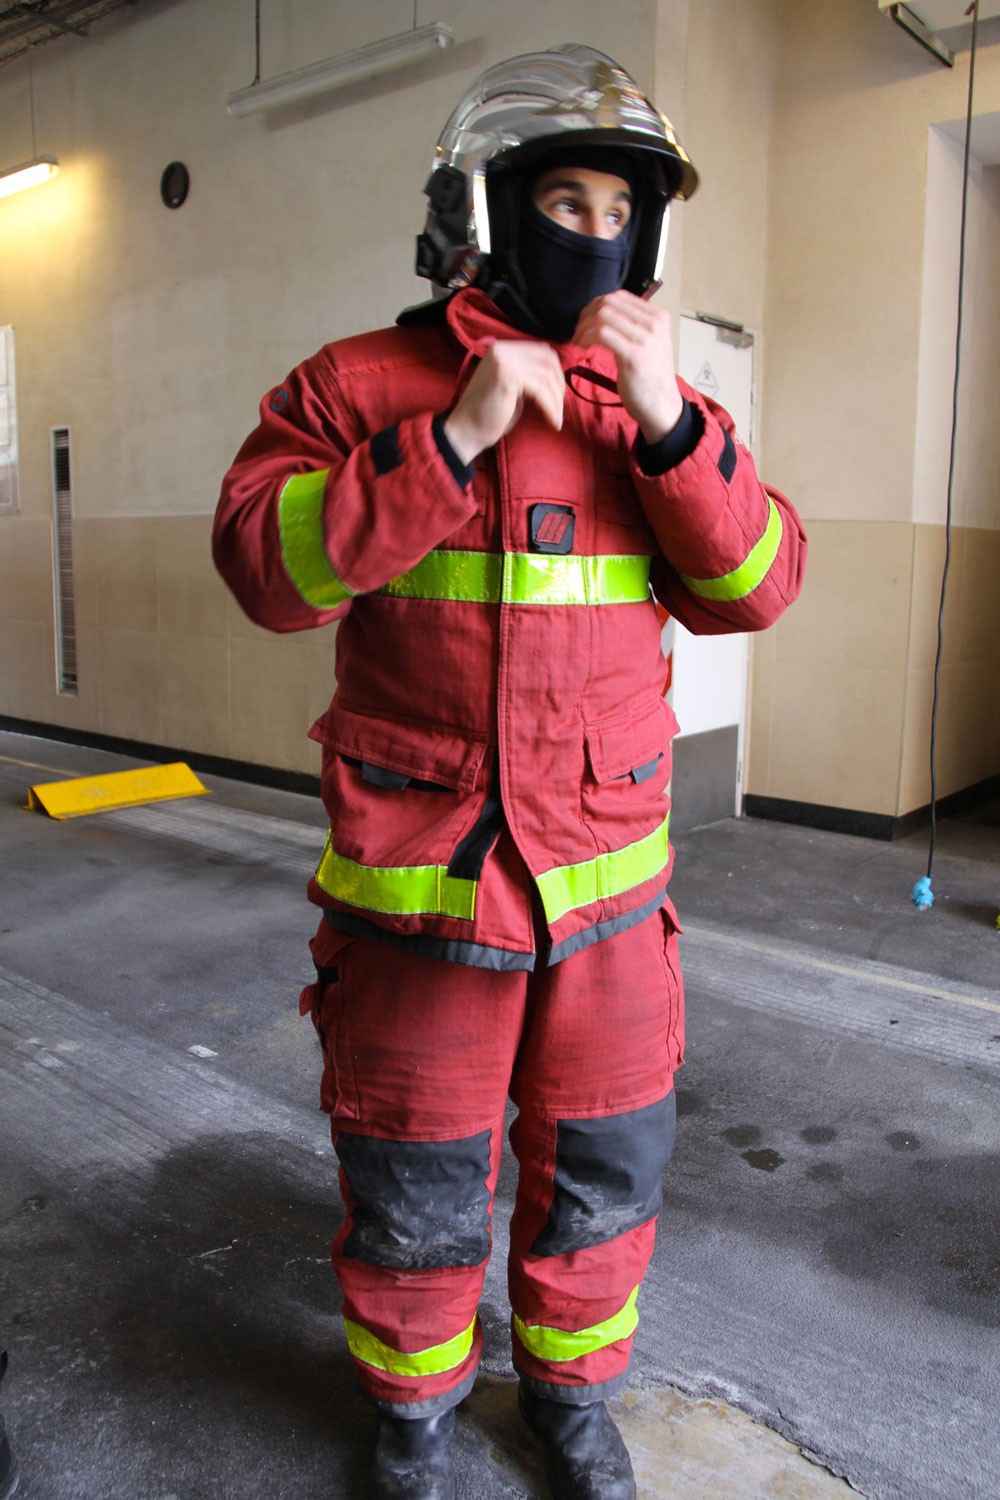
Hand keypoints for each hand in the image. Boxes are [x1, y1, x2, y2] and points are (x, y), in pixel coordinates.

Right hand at [443, 341, 564, 463]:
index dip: (556, 373)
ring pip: (547, 376)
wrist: (465, 431)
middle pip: (548, 360)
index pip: (543, 351)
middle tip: (559, 407)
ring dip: (556, 401)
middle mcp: (503, 350)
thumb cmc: (488, 414)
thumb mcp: (511, 387)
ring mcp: (504, 361)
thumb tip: (556, 376)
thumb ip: (528, 375)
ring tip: (556, 419)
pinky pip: (540, 391)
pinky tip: (553, 422)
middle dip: (559, 385)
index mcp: (502, 349)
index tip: (558, 395)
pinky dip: (551, 408)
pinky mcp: (508, 377)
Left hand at [572, 291, 683, 442]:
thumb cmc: (650, 379)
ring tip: (579, 343)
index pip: (619, 296)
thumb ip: (633, 326)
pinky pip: (602, 333)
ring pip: (602, 315)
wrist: (662, 407)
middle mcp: (654, 323)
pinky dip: (586, 338)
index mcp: (658, 317)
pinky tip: (583, 348)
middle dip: (586, 316)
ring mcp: (645, 338)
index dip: (596, 306)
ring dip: (583, 328)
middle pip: (608, 303)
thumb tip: (602, 312)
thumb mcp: (648, 344)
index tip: (586, 322)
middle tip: (578, 333)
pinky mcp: (634, 355)